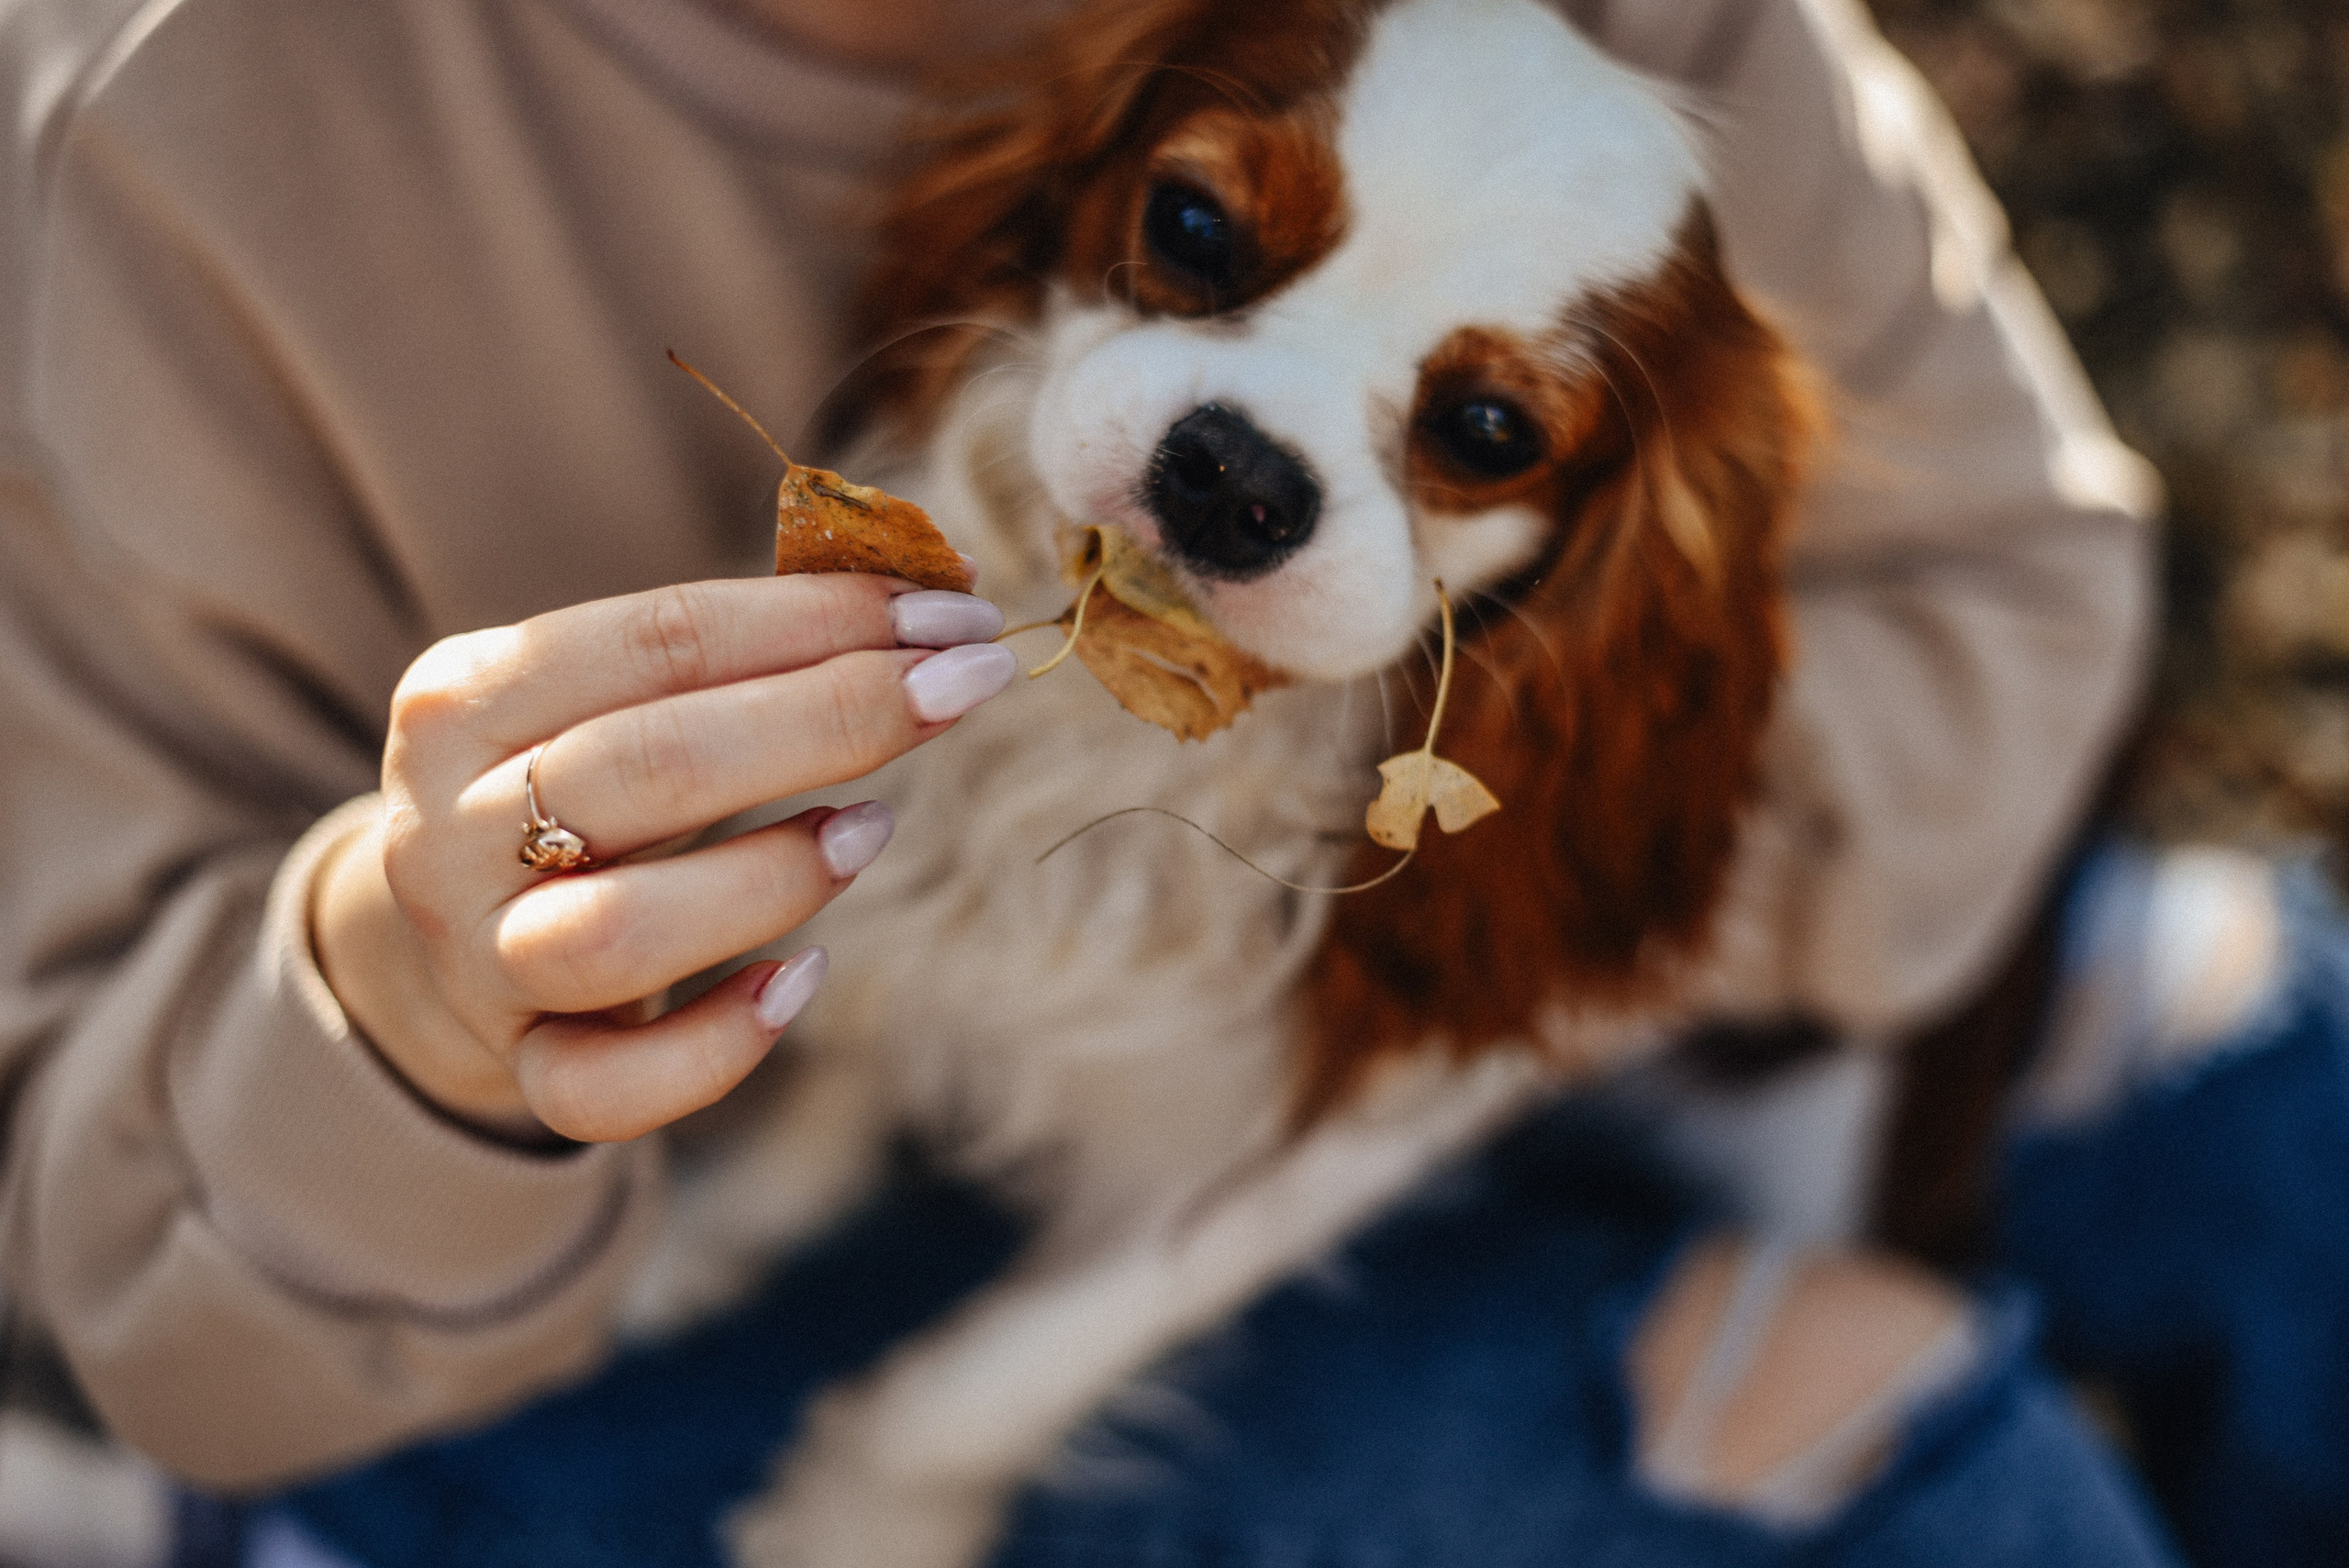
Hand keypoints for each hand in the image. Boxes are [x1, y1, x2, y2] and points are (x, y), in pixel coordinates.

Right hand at [312, 575, 1012, 1142]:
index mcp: (465, 699)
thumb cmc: (591, 791)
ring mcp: (479, 960)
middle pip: (644, 766)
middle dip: (828, 718)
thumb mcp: (623, 701)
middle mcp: (446, 829)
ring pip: (617, 930)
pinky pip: (608, 1087)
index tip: (953, 616)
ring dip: (769, 877)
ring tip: (872, 829)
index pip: (657, 639)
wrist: (463, 940)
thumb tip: (942, 596)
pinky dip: (718, 1044)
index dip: (818, 619)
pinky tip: (803, 980)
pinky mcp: (524, 1066)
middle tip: (960, 688)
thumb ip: (753, 651)